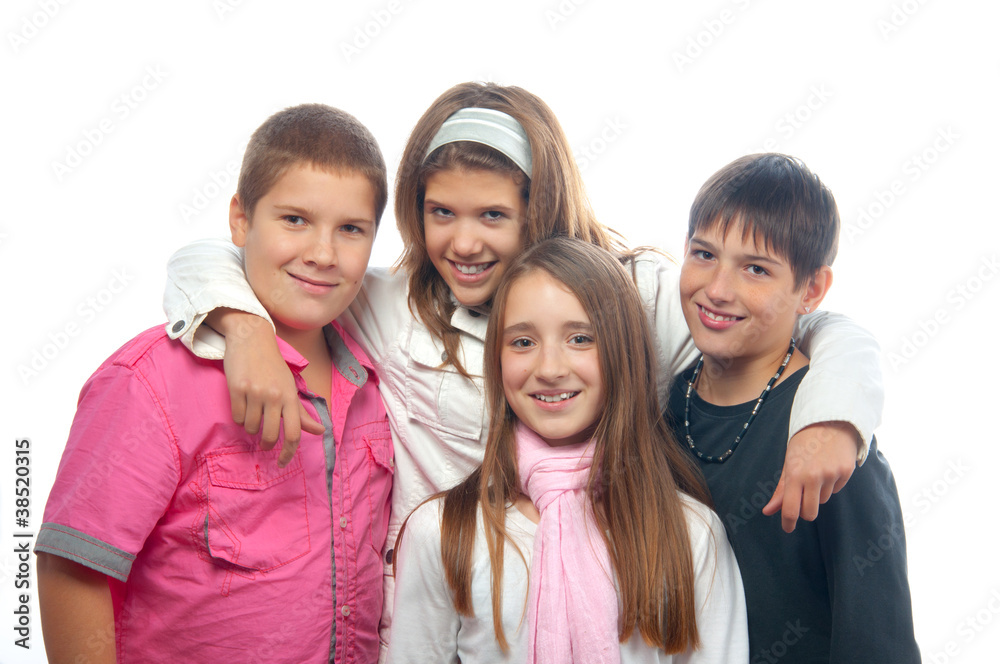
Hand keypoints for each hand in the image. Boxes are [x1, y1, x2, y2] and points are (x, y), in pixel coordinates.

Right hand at [214, 309, 323, 465]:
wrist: (252, 338)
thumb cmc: (273, 365)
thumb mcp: (290, 387)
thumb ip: (302, 412)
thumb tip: (321, 431)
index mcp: (290, 396)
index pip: (294, 433)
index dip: (289, 452)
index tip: (283, 462)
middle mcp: (275, 396)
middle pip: (271, 436)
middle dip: (267, 444)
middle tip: (265, 442)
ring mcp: (255, 392)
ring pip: (250, 428)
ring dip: (250, 426)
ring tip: (253, 412)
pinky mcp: (237, 389)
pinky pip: (236, 417)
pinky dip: (239, 417)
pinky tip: (242, 404)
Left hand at [762, 421, 859, 531]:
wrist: (830, 421)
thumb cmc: (805, 443)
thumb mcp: (789, 463)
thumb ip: (781, 490)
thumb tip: (768, 511)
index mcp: (795, 474)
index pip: (791, 508)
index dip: (788, 522)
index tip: (787, 528)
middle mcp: (814, 476)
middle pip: (810, 512)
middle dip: (805, 511)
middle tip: (802, 498)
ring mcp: (832, 474)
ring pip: (823, 500)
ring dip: (818, 492)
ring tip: (816, 471)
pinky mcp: (846, 472)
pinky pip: (836, 489)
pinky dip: (831, 484)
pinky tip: (829, 467)